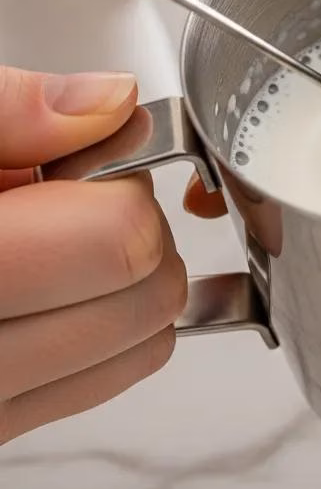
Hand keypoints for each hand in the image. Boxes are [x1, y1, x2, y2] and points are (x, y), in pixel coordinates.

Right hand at [0, 68, 185, 443]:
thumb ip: (2, 109)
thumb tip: (107, 105)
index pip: (113, 245)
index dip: (120, 186)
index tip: (87, 161)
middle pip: (139, 303)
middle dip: (132, 233)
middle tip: (67, 197)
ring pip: (133, 350)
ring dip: (121, 283)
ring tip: (43, 239)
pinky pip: (92, 383)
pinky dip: (97, 328)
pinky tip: (35, 285)